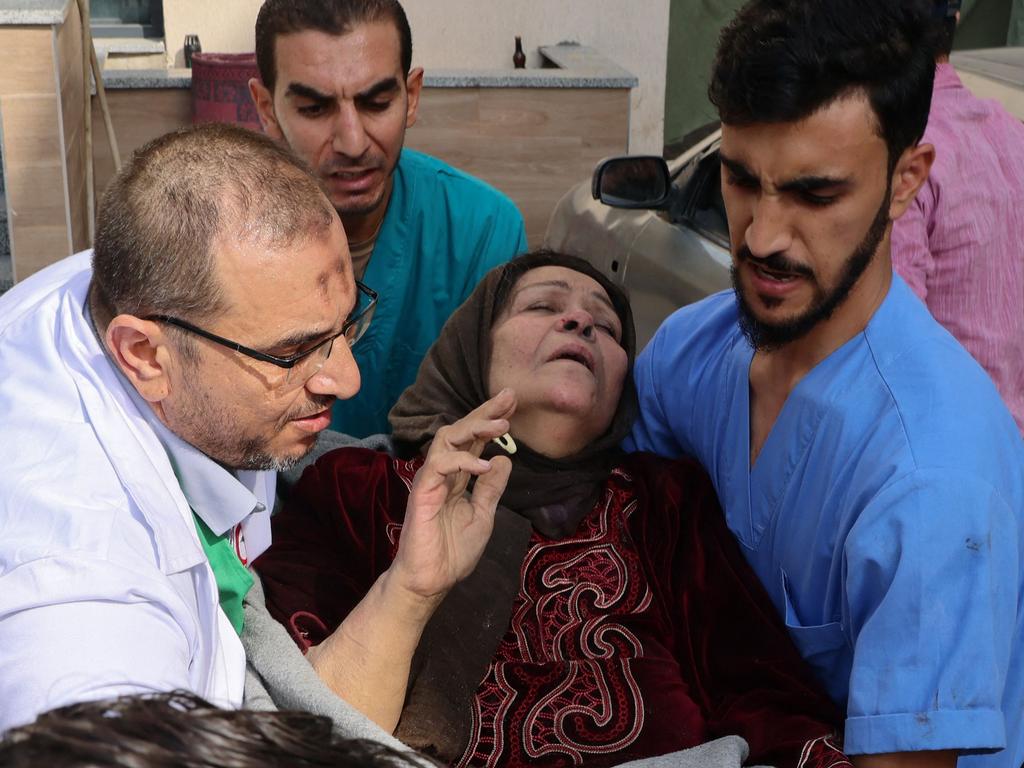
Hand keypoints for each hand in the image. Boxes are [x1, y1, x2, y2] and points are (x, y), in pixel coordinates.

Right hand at [388, 389, 515, 604]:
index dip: (491, 420)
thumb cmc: (453, 551)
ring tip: (501, 426)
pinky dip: (462, 461)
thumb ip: (491, 488)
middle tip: (509, 396)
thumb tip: (505, 459)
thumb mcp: (483, 515)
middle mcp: (442, 472)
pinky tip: (484, 465)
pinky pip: (439, 465)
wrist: (432, 580)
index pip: (474, 440)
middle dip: (485, 411)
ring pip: (446, 439)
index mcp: (457, 477)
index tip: (513, 402)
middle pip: (460, 430)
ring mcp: (430, 480)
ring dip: (475, 428)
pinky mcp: (422, 492)